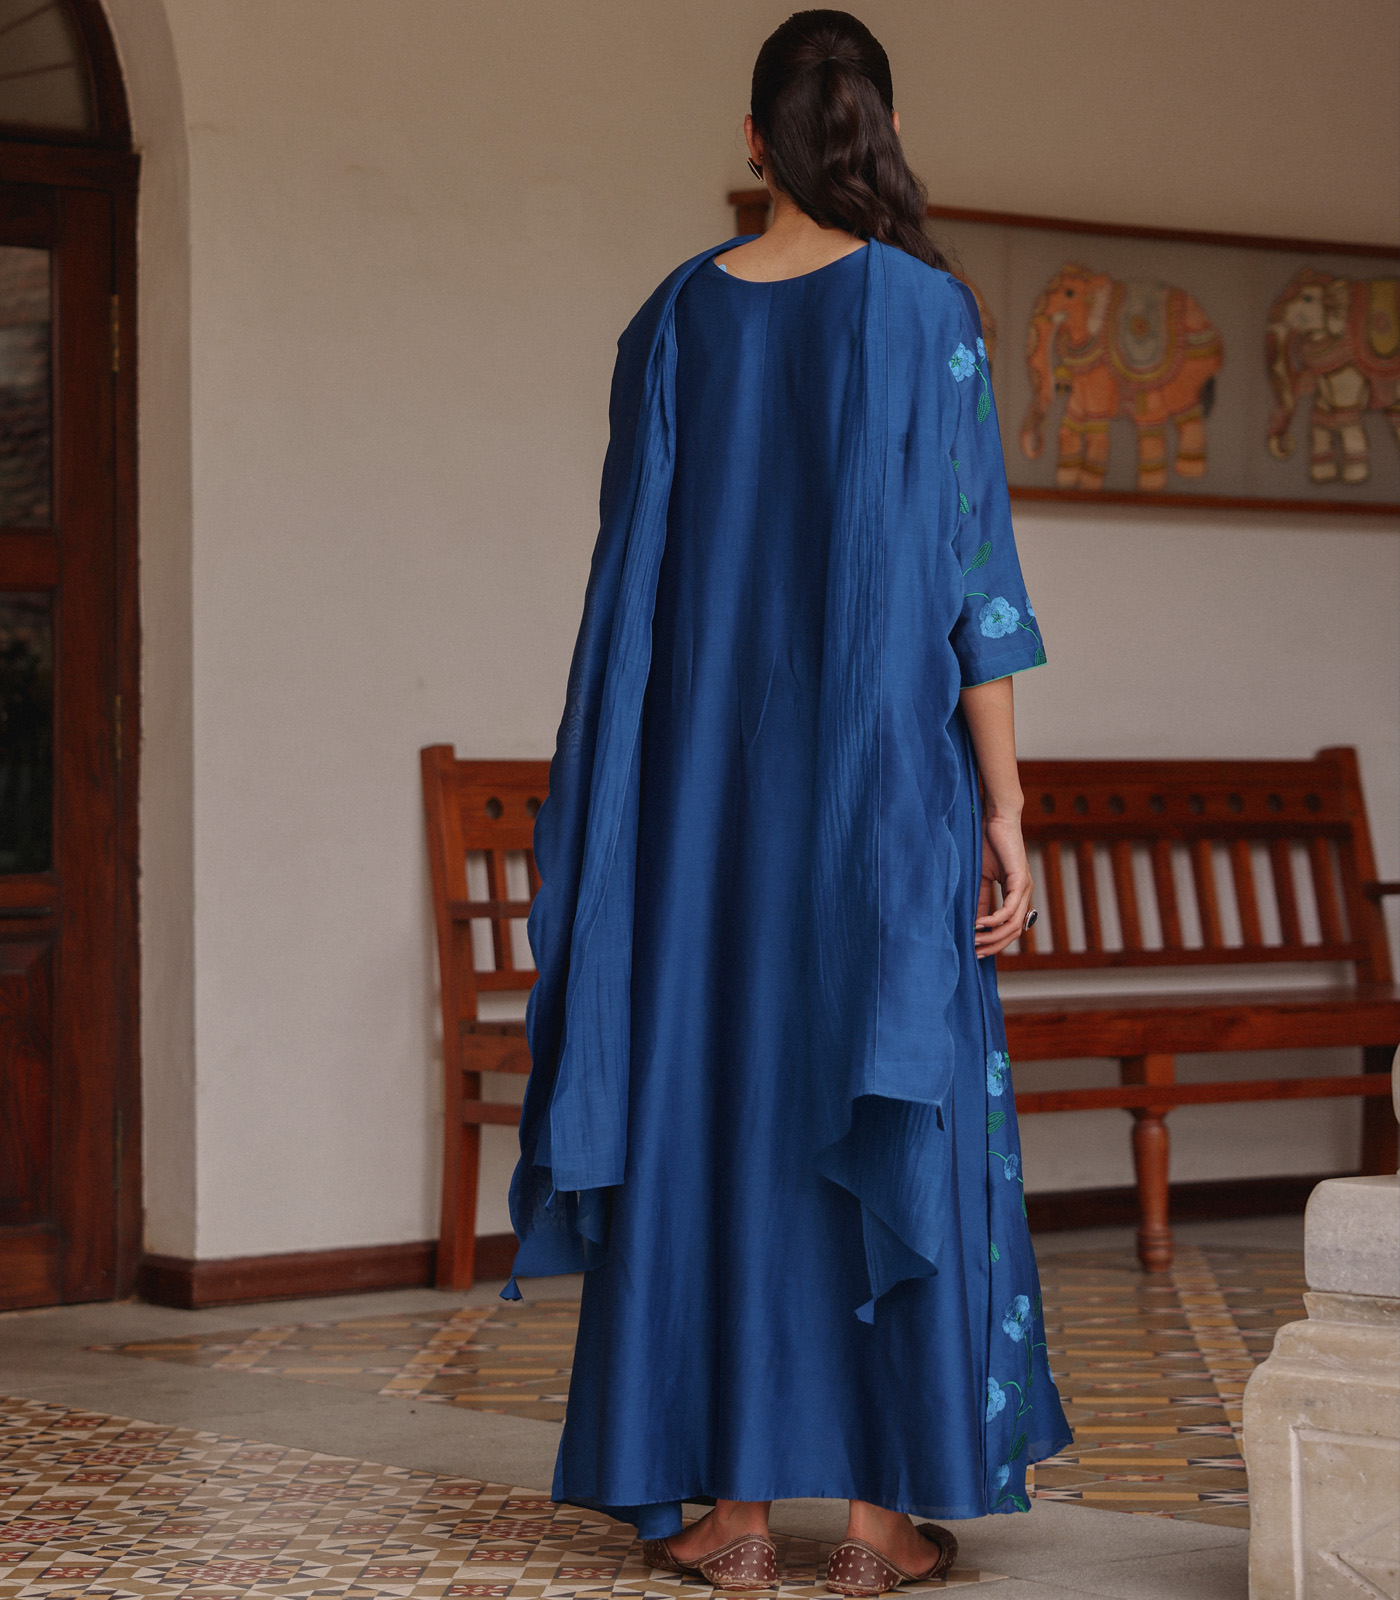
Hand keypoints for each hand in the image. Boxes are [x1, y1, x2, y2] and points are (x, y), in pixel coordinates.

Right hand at [975, 811, 1032, 958]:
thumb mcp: (981, 878)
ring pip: (1014, 924)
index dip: (996, 942)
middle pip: (1015, 932)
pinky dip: (995, 919)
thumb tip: (973, 922)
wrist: (997, 819)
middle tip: (975, 952)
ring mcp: (1025, 888)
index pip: (1011, 927)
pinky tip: (981, 924)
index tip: (977, 950)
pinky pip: (1010, 908)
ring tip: (974, 940)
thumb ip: (980, 899)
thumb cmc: (988, 844)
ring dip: (994, 936)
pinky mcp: (1021, 879)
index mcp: (1017, 894)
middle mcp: (1025, 894)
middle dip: (995, 945)